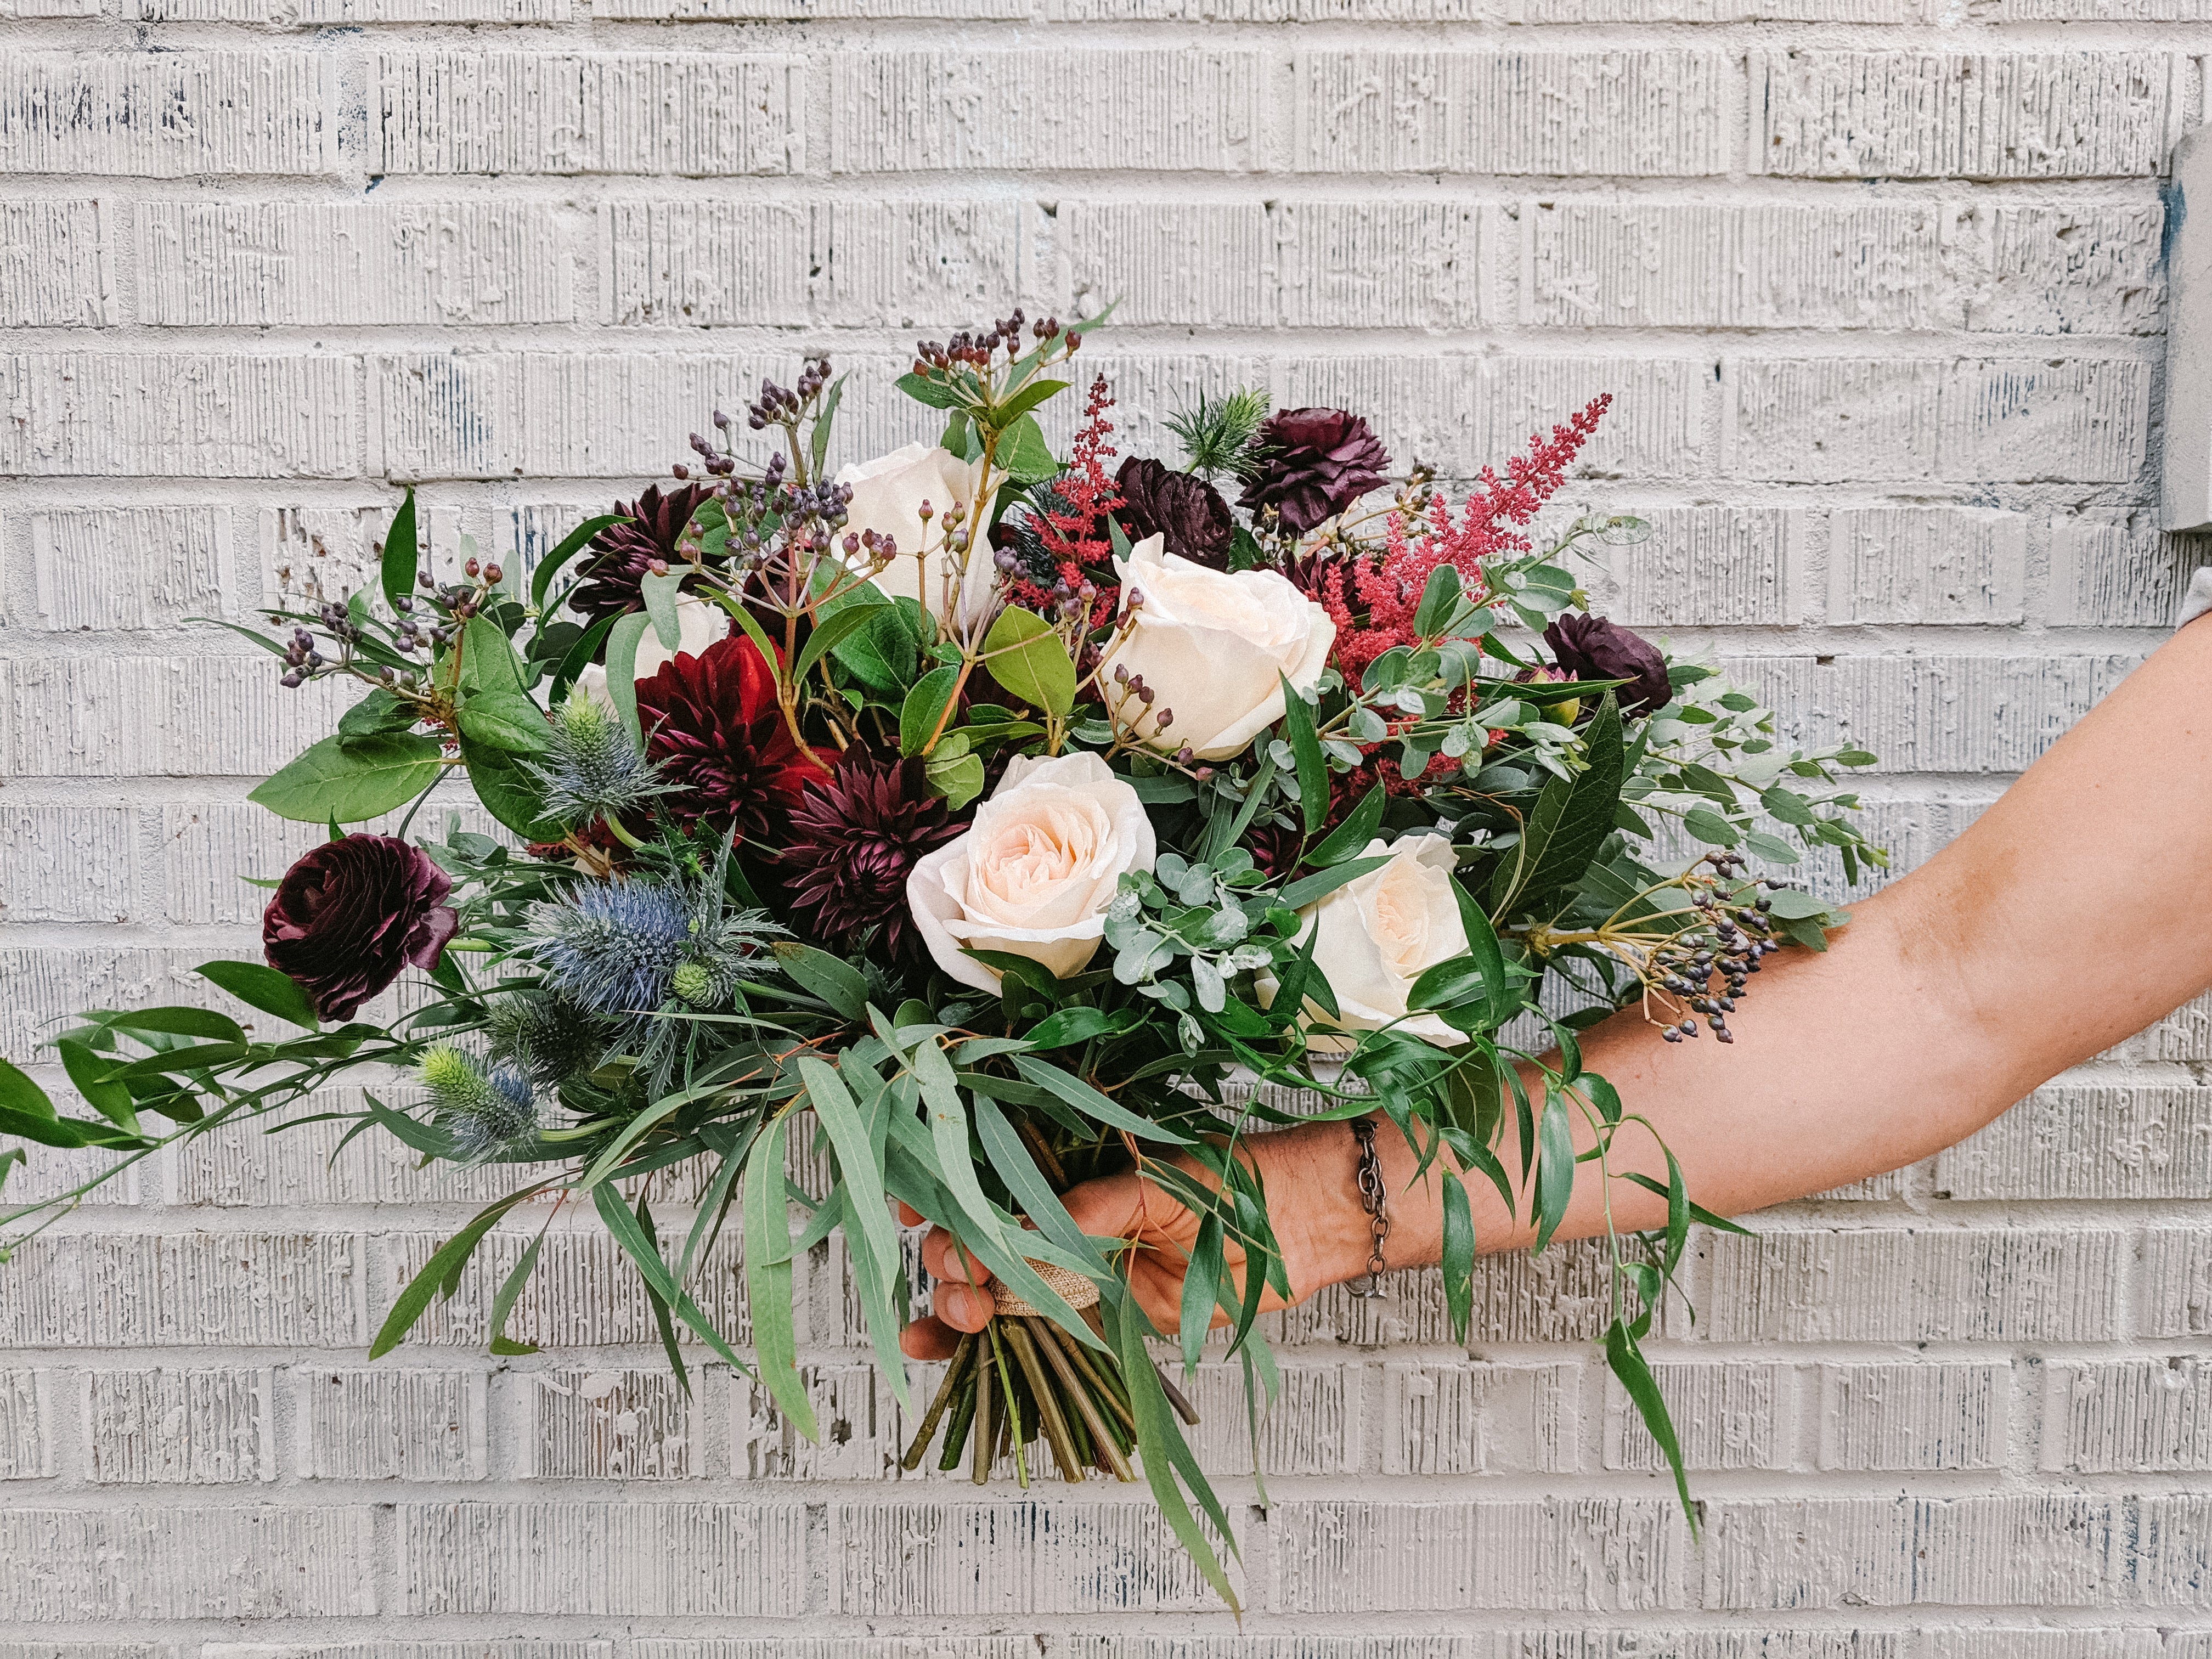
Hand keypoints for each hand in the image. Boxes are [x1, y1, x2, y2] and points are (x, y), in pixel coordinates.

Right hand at [895, 1120, 1368, 1360]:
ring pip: (992, 1290)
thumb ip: (1091, 1207)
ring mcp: (1077, 1268)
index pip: (985, 1177)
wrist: (1304, 1227)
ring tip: (953, 1322)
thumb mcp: (1157, 1182)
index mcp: (1070, 1167)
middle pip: (978, 1241)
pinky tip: (943, 1353)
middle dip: (950, 1261)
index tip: (917, 1212)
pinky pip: (1031, 1330)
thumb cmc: (1236, 1183)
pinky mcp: (1100, 1316)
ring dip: (954, 1308)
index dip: (942, 1193)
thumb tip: (1028, 1231)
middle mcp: (1063, 1217)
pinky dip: (982, 1345)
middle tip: (961, 1278)